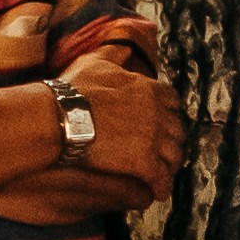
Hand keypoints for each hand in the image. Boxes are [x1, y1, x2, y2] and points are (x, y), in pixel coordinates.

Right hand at [67, 57, 186, 188]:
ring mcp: (154, 139)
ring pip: (173, 156)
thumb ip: (114, 54)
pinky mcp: (144, 164)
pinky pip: (160, 179)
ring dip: (168, 165)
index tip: (160, 122)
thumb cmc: (74, 91)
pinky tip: (157, 192)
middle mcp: (158, 114)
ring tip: (161, 174)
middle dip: (171, 141)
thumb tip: (121, 48)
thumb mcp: (96, 63)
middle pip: (177, 131)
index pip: (172, 102)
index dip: (167, 114)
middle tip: (163, 151)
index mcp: (150, 89)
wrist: (62, 117)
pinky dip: (161, 186)